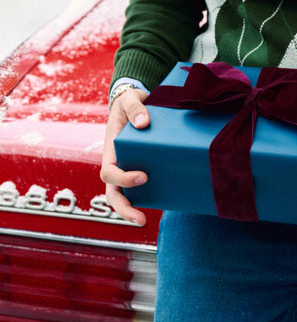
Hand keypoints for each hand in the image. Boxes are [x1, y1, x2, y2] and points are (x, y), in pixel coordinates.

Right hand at [100, 89, 149, 225]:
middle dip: (123, 208)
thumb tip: (143, 123)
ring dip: (130, 210)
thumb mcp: (130, 100)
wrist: (134, 102)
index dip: (123, 178)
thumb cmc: (129, 102)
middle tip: (140, 219)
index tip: (143, 176)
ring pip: (123, 194)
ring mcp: (127, 167)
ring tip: (143, 221)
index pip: (109, 172)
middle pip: (113, 192)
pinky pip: (140, 187)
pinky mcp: (140, 167)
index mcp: (111, 150)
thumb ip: (135, 108)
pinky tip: (162, 202)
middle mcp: (117, 162)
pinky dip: (146, 197)